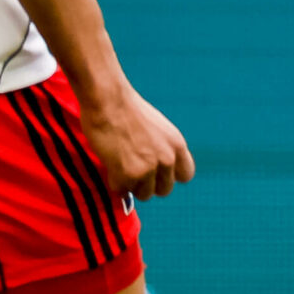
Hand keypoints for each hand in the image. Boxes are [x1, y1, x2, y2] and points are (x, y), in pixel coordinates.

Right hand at [79, 80, 196, 200]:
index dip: (170, 176)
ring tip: (120, 166)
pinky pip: (122, 191)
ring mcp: (148, 169)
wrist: (108, 100)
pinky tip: (110, 166)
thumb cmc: (127, 109)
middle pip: (164, 190)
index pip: (185, 175)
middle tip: (134, 172)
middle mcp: (167, 159)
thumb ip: (163, 148)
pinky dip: (114, 182)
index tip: (158, 173)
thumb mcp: (158, 128)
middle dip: (150, 184)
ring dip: (131, 184)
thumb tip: (158, 170)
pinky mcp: (128, 175)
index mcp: (177, 145)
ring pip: (143, 194)